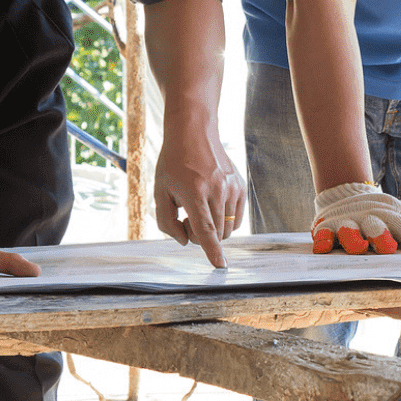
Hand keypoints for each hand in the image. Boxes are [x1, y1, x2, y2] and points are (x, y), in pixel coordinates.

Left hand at [154, 123, 245, 268]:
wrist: (193, 134)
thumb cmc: (173, 163)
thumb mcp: (160, 191)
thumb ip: (166, 221)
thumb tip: (184, 240)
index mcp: (194, 193)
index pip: (206, 229)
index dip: (212, 251)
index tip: (220, 266)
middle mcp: (217, 191)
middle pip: (216, 233)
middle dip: (199, 235)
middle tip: (185, 217)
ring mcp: (232, 188)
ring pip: (228, 228)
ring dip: (213, 228)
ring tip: (199, 208)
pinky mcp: (240, 187)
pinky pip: (236, 218)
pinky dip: (224, 220)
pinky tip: (211, 205)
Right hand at [312, 182, 400, 254]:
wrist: (346, 194)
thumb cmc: (378, 215)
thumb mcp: (399, 215)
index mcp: (387, 213)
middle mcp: (366, 216)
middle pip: (374, 224)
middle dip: (381, 235)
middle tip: (387, 248)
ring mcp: (345, 221)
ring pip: (348, 229)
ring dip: (353, 238)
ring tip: (358, 248)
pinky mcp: (325, 227)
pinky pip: (322, 233)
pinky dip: (322, 240)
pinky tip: (323, 248)